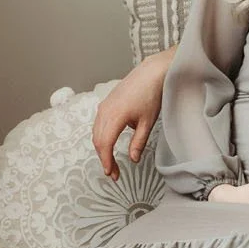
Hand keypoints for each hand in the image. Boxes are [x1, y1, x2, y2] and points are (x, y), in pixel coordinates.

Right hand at [92, 49, 172, 178]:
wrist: (151, 73)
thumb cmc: (151, 95)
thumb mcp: (147, 123)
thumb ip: (138, 142)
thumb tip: (133, 159)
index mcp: (114, 117)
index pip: (105, 145)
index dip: (107, 161)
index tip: (111, 174)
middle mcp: (104, 111)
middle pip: (98, 141)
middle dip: (104, 159)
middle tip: (114, 173)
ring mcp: (104, 106)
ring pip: (97, 133)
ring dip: (102, 149)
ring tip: (112, 163)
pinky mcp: (106, 104)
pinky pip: (99, 124)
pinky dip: (102, 137)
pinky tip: (110, 145)